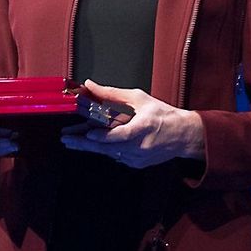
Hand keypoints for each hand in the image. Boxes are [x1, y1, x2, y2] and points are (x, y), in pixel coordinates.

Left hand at [60, 80, 204, 168]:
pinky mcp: (137, 164)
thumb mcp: (140, 99)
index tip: (89, 133)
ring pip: (109, 153)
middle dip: (85, 143)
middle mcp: (141, 145)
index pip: (121, 135)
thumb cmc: (163, 115)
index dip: (104, 136)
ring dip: (92, 147)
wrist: (183, 135)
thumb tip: (91, 86)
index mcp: (144, 126)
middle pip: (108, 147)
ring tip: (74, 140)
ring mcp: (138, 157)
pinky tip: (98, 143)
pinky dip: (107, 149)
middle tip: (67, 139)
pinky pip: (116, 156)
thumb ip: (113, 94)